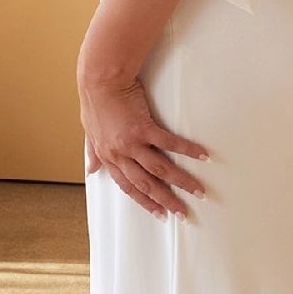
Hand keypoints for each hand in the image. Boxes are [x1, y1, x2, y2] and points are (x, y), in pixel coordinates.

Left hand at [79, 68, 209, 218]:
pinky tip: (203, 156)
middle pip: (147, 184)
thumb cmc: (95, 102)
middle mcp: (120, 154)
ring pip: (160, 169)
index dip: (145, 202)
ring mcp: (132, 142)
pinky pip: (169, 143)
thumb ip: (93, 152)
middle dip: (167, 200)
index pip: (128, 187)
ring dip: (181, 182)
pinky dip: (187, 150)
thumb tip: (91, 169)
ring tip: (199, 191)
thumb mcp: (90, 131)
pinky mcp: (144, 127)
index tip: (160, 213)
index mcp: (108, 157)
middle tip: (183, 213)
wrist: (100, 80)